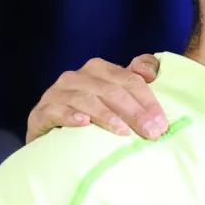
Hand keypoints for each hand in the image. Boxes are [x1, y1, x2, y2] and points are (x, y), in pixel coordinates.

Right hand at [25, 54, 165, 142]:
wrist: (49, 134)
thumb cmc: (88, 116)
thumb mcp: (113, 96)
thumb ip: (134, 80)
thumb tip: (151, 70)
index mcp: (98, 70)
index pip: (129, 80)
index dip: (148, 100)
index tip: (162, 123)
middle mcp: (77, 77)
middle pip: (111, 90)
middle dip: (134, 111)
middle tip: (150, 132)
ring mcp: (57, 94)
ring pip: (86, 99)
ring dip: (107, 115)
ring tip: (123, 132)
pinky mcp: (42, 112)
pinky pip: (57, 111)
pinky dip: (71, 116)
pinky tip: (83, 123)